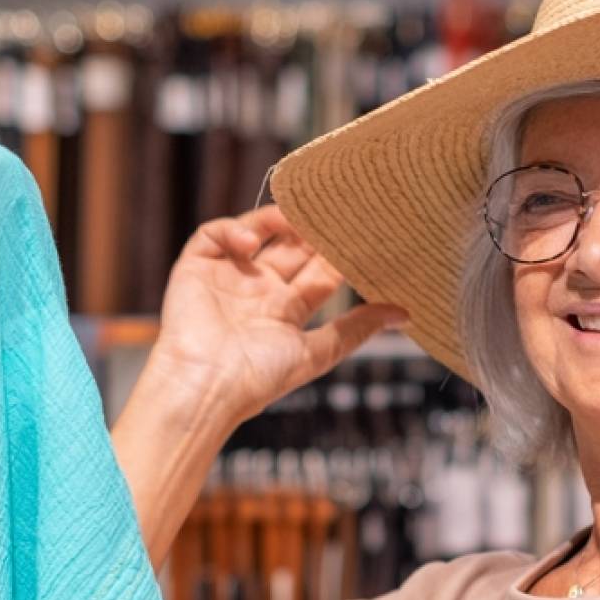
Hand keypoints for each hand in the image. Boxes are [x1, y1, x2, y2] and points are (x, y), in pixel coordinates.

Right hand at [148, 205, 407, 425]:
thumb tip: (404, 313)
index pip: (318, 272)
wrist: (205, 387)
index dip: (337, 253)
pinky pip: (214, 235)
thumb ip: (356, 329)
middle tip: (333, 212)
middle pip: (290, 248)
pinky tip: (251, 241)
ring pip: (257, 233)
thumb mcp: (317, 352)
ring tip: (296, 217)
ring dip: (276, 222)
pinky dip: (234, 230)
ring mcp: (227, 278)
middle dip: (311, 231)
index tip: (361, 235)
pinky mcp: (195, 268)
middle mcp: (258, 291)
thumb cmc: (257, 379)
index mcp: (285, 311)